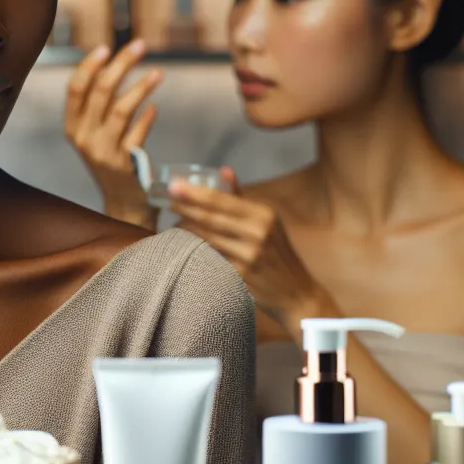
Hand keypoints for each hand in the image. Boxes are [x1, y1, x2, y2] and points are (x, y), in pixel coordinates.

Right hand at [64, 40, 161, 226]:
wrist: (122, 202)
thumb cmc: (111, 159)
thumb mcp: (96, 132)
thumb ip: (100, 104)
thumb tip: (114, 63)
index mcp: (72, 126)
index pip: (75, 88)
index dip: (90, 65)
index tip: (106, 46)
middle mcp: (83, 138)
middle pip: (101, 91)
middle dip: (122, 63)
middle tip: (140, 45)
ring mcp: (103, 151)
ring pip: (122, 108)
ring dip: (141, 86)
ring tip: (158, 72)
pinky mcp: (124, 163)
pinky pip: (138, 132)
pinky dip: (148, 117)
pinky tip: (154, 108)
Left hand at [169, 167, 327, 330]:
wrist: (297, 293)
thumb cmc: (279, 255)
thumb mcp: (268, 222)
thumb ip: (242, 197)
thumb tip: (225, 170)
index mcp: (264, 213)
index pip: (222, 199)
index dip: (194, 192)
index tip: (173, 185)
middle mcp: (258, 231)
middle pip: (211, 216)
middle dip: (185, 207)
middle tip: (166, 201)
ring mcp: (250, 254)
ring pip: (207, 237)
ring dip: (187, 228)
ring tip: (173, 222)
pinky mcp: (242, 274)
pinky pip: (211, 257)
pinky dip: (196, 249)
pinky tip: (185, 245)